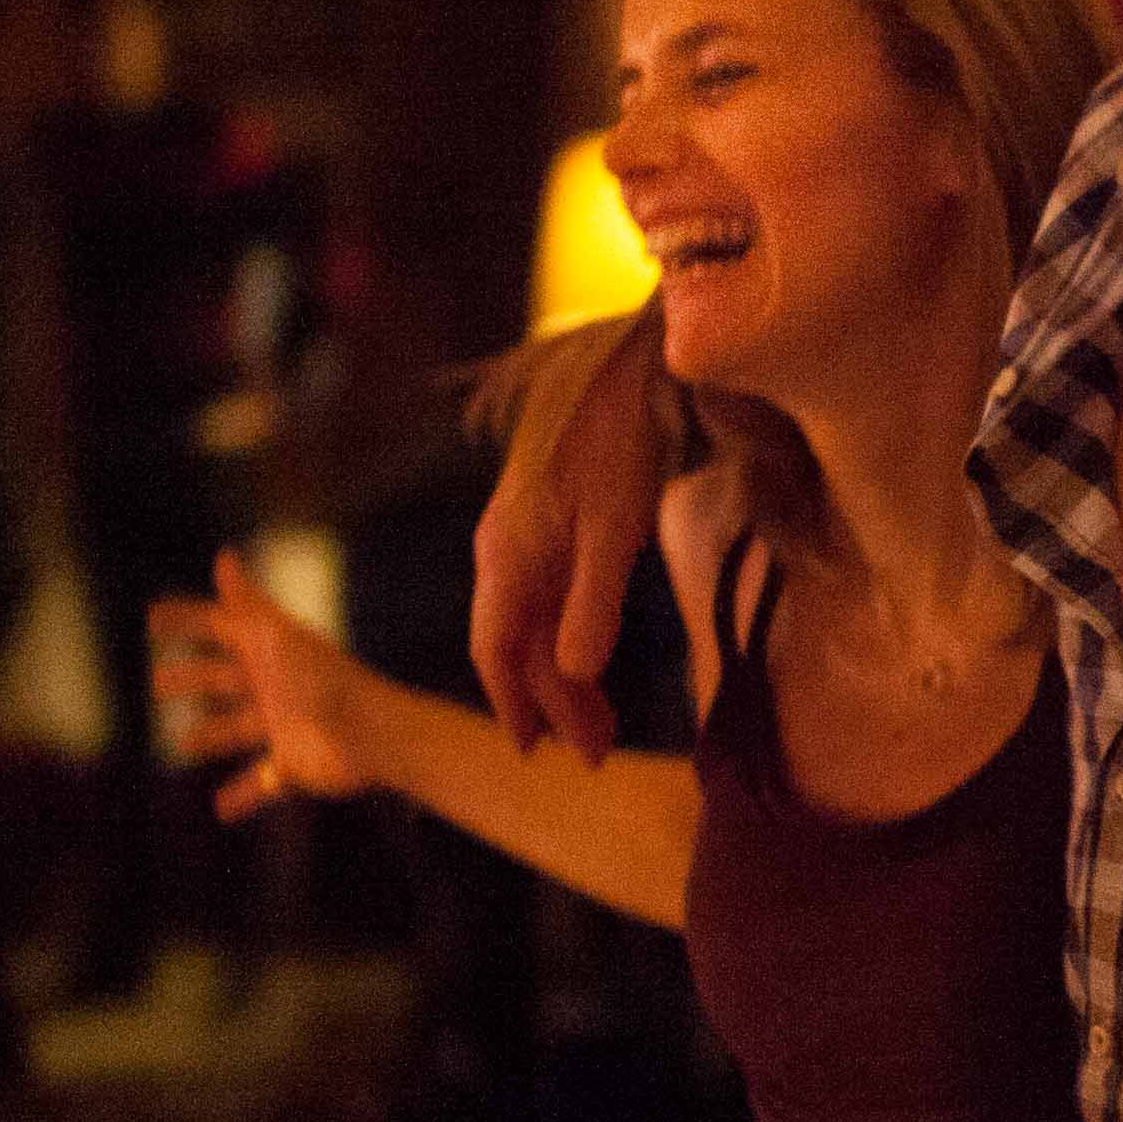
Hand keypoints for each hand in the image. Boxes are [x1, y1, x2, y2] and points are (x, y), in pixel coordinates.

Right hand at [150, 549, 372, 820]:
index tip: (151, 618)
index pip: (219, 629)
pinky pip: (263, 784)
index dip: (187, 621)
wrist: (376, 737)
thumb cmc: (327, 684)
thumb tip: (224, 556)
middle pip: (223, 680)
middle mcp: (274, 688)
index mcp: (269, 653)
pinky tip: (220, 810)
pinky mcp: (295, 766)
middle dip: (192, 679)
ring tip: (184, 743)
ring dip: (211, 736)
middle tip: (158, 682)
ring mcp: (285, 727)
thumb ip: (249, 605)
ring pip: (238, 731)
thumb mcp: (279, 641)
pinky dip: (243, 795)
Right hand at [470, 309, 669, 753]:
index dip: (515, 704)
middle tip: (596, 751)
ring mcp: (523, 537)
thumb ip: (594, 600)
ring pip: (534, 624)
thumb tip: (575, 673)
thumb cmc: (622, 440)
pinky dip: (570, 638)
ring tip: (602, 723)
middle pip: (517, 645)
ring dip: (563, 675)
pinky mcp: (548, 526)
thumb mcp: (618, 525)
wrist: (627, 369)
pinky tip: (593, 660)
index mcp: (507, 553)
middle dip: (552, 701)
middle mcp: (503, 550)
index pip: (495, 648)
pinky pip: (548, 598)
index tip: (538, 752)